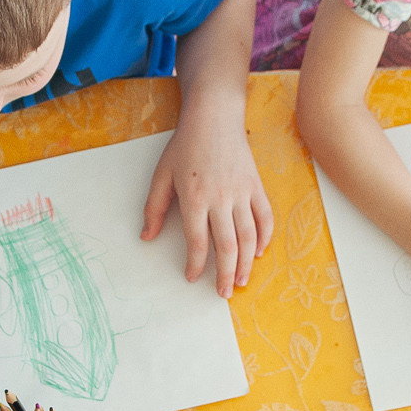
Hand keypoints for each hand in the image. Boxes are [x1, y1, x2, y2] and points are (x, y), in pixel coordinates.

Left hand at [143, 106, 275, 296]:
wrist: (215, 117)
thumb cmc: (185, 145)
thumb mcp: (162, 174)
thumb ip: (154, 208)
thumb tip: (146, 237)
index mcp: (194, 198)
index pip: (198, 242)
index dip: (196, 264)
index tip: (193, 277)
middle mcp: (220, 199)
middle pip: (227, 246)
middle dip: (226, 274)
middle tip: (224, 294)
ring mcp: (242, 192)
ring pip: (248, 236)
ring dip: (246, 263)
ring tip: (242, 281)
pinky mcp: (256, 186)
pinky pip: (264, 217)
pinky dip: (264, 237)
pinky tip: (258, 252)